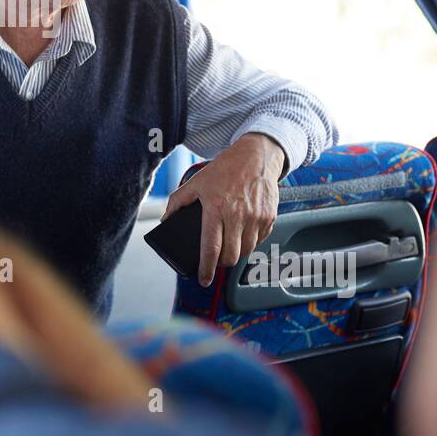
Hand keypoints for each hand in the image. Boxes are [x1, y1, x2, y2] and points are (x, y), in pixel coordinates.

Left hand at [161, 133, 283, 286]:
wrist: (256, 156)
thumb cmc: (225, 169)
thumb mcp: (196, 182)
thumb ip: (178, 201)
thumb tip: (166, 220)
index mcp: (217, 208)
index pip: (211, 248)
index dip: (206, 268)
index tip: (203, 279)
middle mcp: (238, 215)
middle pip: (231, 256)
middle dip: (221, 262)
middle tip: (216, 259)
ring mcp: (256, 217)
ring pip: (246, 251)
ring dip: (237, 252)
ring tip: (229, 243)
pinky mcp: (269, 217)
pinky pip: (260, 240)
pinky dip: (250, 242)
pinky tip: (242, 232)